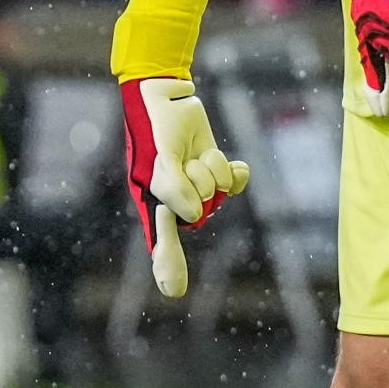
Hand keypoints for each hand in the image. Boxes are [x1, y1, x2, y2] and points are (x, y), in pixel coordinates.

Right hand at [121, 75, 248, 298]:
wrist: (165, 96)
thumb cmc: (153, 129)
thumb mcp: (160, 159)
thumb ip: (175, 188)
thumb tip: (196, 215)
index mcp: (155, 203)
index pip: (162, 240)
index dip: (168, 264)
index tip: (173, 291)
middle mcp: (177, 201)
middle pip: (205, 208)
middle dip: (200, 180)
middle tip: (183, 161)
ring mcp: (198, 186)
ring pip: (222, 191)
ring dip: (213, 166)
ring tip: (194, 151)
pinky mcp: (214, 170)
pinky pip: (235, 182)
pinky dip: (235, 170)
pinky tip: (230, 161)